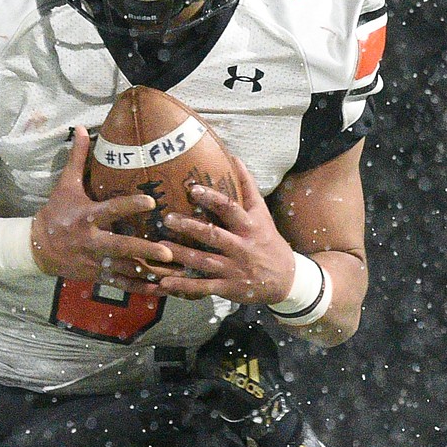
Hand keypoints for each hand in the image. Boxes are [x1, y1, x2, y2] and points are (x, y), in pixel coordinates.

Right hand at [29, 126, 175, 291]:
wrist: (35, 247)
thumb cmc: (55, 212)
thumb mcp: (65, 185)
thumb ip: (78, 158)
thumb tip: (82, 128)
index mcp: (86, 216)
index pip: (111, 210)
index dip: (130, 205)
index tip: (151, 202)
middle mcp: (91, 240)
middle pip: (120, 246)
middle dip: (145, 250)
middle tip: (168, 252)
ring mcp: (93, 260)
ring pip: (123, 268)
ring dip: (146, 272)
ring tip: (171, 274)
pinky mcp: (94, 274)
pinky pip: (118, 283)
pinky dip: (137, 287)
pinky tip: (156, 289)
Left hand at [156, 156, 296, 302]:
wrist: (287, 281)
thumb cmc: (268, 241)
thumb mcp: (263, 214)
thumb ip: (248, 187)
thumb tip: (234, 157)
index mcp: (251, 227)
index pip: (231, 209)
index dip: (212, 199)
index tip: (193, 189)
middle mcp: (242, 247)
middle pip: (214, 236)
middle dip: (190, 227)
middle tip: (167, 218)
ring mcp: (235, 269)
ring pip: (205, 262)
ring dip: (182, 255)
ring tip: (160, 246)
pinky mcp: (228, 288)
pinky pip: (203, 287)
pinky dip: (184, 286)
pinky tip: (165, 282)